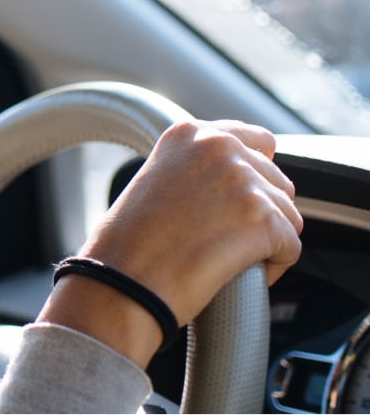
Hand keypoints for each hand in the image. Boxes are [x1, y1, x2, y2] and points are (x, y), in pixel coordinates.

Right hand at [38, 120, 302, 367]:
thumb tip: (237, 186)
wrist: (123, 280)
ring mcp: (241, 179)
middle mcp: (218, 147)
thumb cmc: (128, 244)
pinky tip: (236, 272)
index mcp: (188, 134)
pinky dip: (272, 267)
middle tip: (223, 239)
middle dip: (261, 214)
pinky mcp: (260, 217)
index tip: (235, 204)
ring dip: (267, 241)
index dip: (254, 178)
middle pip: (277, 182)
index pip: (258, 141)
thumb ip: (197, 170)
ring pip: (288, 215)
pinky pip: (291, 247)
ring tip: (225, 258)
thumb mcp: (156, 182)